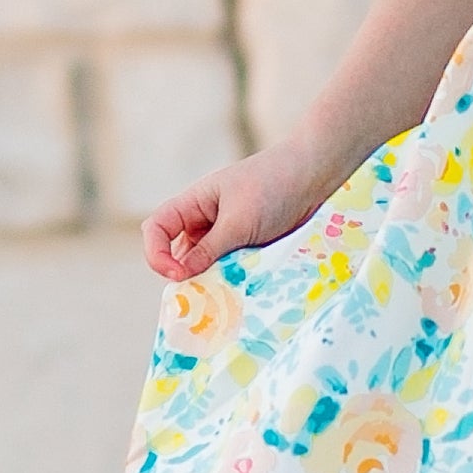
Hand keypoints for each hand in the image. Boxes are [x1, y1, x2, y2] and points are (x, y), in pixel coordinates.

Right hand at [141, 143, 320, 281]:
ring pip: (205, 268)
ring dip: (213, 280)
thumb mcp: (238, 222)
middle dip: (187, 276)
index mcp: (193, 204)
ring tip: (229, 291)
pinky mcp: (246, 249)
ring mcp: (225, 236)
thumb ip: (208, 250)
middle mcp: (204, 221)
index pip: (157, 230)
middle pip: (179, 255)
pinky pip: (229, 271)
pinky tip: (245, 288)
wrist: (315, 176)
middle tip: (204, 296)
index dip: (157, 254)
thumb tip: (178, 278)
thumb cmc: (273, 187)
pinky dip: (233, 281)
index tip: (177, 275)